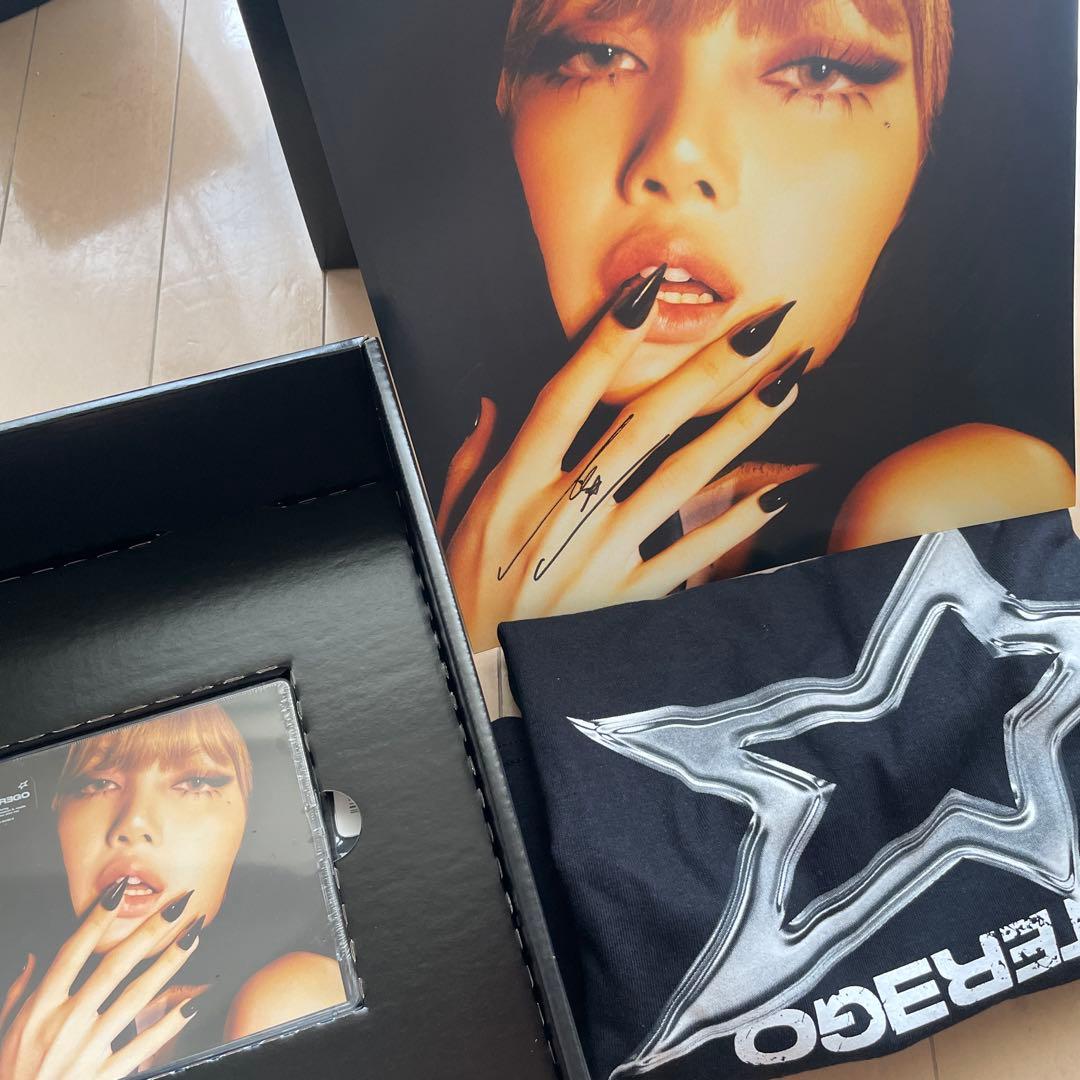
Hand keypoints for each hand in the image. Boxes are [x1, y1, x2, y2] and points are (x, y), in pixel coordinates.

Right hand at [0, 879, 204, 1079]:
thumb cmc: (10, 1073)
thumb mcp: (4, 1029)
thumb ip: (20, 992)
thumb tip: (33, 958)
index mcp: (41, 1009)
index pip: (72, 953)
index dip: (96, 921)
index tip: (118, 892)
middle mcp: (66, 1024)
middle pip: (115, 968)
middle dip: (149, 933)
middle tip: (177, 906)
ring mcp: (88, 1049)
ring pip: (136, 998)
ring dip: (168, 965)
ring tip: (193, 939)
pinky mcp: (104, 1075)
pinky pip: (142, 1044)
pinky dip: (167, 1023)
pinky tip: (190, 1003)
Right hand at [440, 270, 808, 649]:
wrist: (481, 677)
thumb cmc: (464, 592)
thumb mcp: (451, 520)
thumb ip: (473, 459)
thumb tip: (490, 405)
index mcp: (516, 485)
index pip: (566, 395)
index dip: (606, 341)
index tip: (646, 292)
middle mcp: (564, 512)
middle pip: (644, 425)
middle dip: (707, 369)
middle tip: (762, 326)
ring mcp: (602, 556)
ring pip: (682, 478)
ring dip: (740, 427)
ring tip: (788, 384)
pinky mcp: (630, 597)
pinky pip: (693, 552)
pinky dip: (736, 521)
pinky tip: (777, 490)